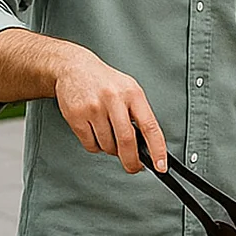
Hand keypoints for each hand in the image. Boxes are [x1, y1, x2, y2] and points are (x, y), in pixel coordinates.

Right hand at [54, 47, 167, 173]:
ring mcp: (94, 108)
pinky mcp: (77, 116)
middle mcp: (113, 99)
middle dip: (131, 161)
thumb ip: (138, 115)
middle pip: (126, 141)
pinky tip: (95, 131)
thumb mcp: (129, 90)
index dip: (157, 149)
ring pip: (107, 146)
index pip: (149, 126)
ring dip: (110, 149)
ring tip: (108, 133)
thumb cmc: (105, 82)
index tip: (160, 165)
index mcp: (132, 93)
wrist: (74, 68)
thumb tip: (147, 147)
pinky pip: (90, 145)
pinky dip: (95, 145)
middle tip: (133, 167)